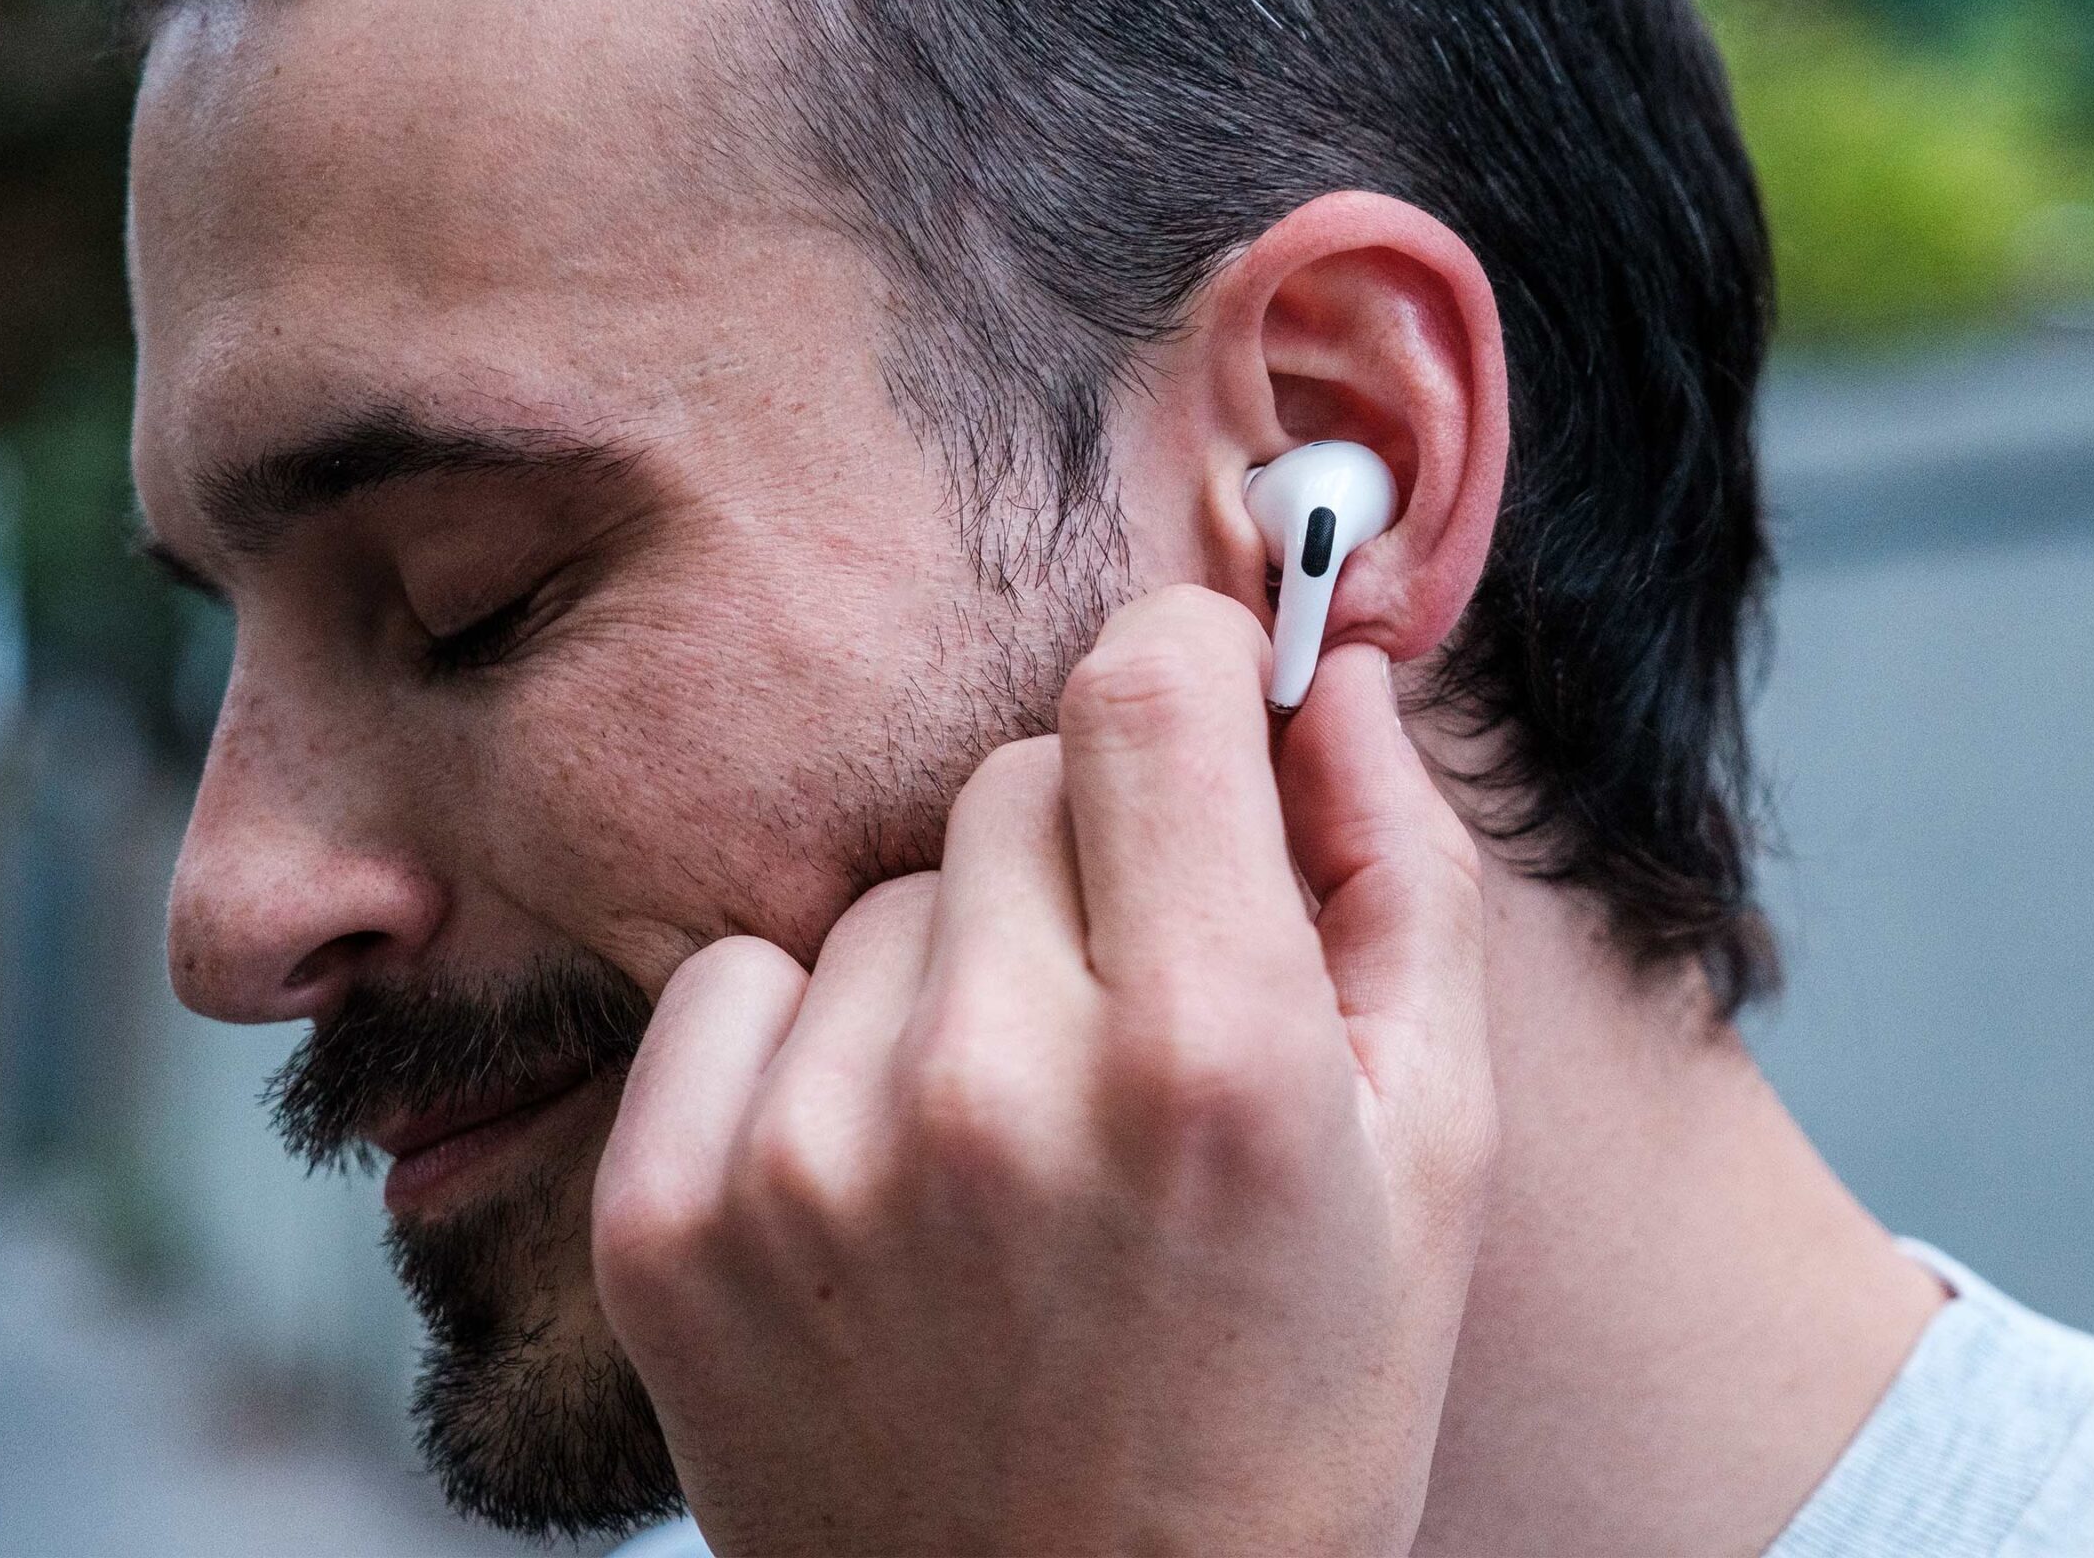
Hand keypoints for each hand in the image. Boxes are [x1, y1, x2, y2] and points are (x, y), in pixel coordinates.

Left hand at [591, 585, 1496, 1557]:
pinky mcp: (664, 1222)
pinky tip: (884, 1182)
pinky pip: (736, 985)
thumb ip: (1398, 876)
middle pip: (1015, 779)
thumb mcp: (1430, 1159)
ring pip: (889, 896)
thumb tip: (1318, 675)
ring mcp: (803, 1159)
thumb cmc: (1287, 1418)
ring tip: (1010, 1151)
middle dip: (1091, 860)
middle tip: (1129, 1031)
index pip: (1139, 684)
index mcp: (1209, 1057)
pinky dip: (810, 1046)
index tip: (1196, 734)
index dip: (1183, 675)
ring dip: (956, 971)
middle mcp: (988, 1087)